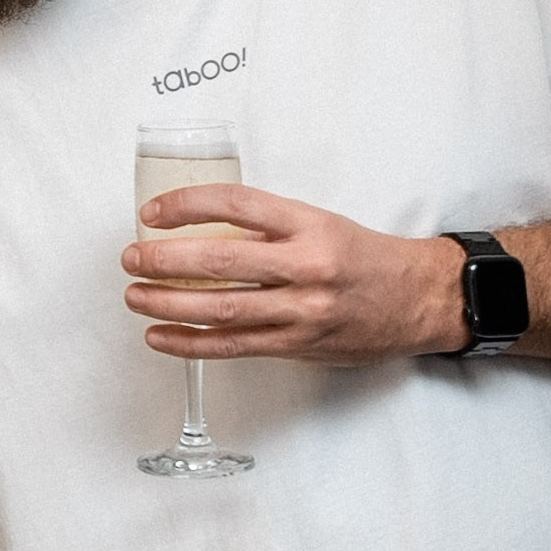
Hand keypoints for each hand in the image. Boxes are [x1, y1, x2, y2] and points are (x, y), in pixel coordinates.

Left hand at [122, 185, 465, 364]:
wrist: (419, 299)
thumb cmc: (363, 258)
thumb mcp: (319, 223)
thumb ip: (266, 227)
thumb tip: (196, 228)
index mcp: (308, 225)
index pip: (235, 204)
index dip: (186, 205)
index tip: (153, 212)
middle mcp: (306, 266)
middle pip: (220, 261)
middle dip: (165, 260)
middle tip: (131, 257)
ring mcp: (301, 310)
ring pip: (222, 308)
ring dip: (167, 303)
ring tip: (135, 296)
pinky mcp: (297, 346)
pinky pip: (233, 346)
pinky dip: (190, 343)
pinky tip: (159, 336)